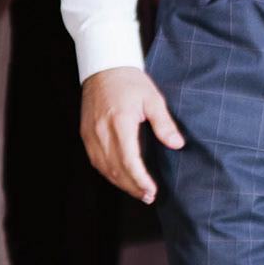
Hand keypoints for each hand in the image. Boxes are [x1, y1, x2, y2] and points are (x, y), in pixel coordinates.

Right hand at [83, 66, 183, 204]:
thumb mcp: (152, 99)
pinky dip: (108, 173)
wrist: (104, 68)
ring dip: (120, 183)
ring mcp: (91, 134)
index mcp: (120, 122)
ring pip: (103, 168)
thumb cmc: (130, 82)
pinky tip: (120, 178)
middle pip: (115, 169)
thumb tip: (177, 144)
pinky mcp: (85, 134)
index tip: (152, 190)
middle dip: (132, 187)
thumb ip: (164, 123)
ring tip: (138, 192)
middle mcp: (101, 131)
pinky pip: (96, 161)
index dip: (140, 180)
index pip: (129, 161)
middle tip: (148, 196)